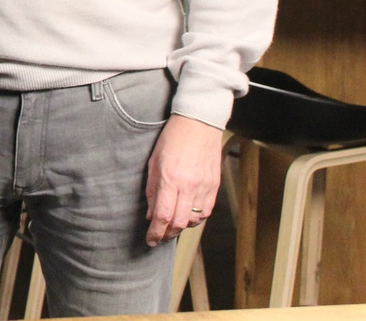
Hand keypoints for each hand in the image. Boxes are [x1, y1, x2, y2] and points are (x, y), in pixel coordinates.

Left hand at [145, 114, 223, 245]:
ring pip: (194, 220)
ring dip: (181, 227)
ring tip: (171, 227)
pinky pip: (206, 212)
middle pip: (179, 223)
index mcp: (171, 179)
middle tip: (159, 238)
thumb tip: (151, 214)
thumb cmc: (172, 139)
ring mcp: (205, 187)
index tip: (150, 240)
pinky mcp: (215, 186)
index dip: (156, 233)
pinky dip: (196, 219)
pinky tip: (187, 217)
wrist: (198, 124)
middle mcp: (189, 186)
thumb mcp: (154, 162)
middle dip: (167, 235)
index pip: (163, 216)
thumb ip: (152, 190)